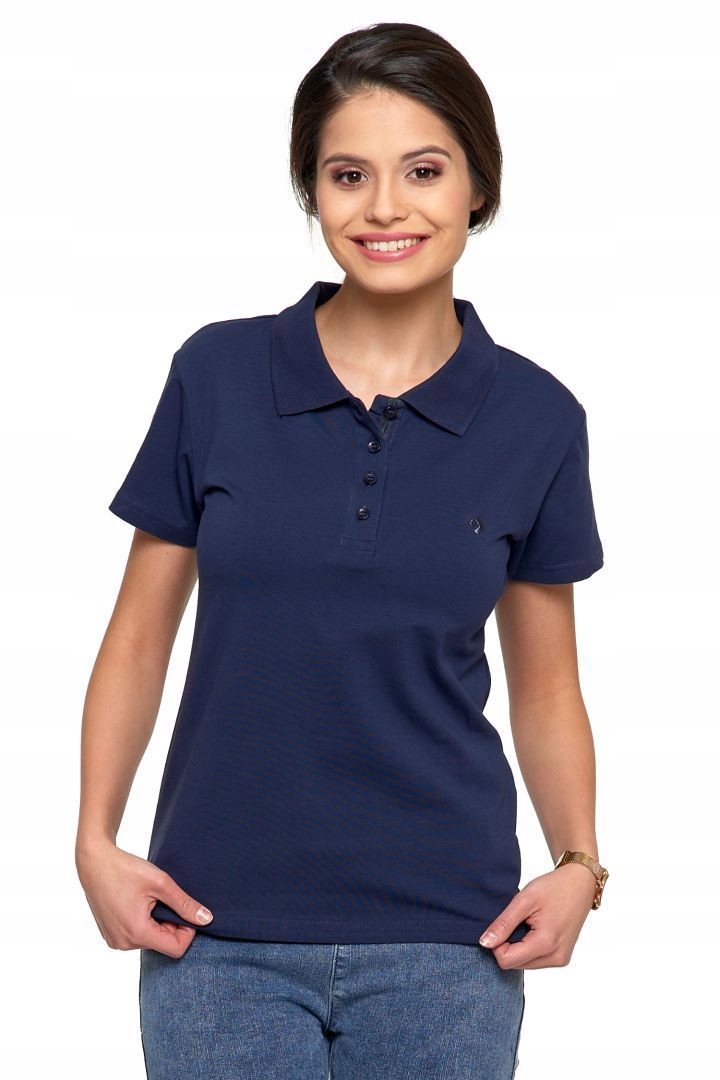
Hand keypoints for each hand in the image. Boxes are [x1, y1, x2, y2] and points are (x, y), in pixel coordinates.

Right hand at [75, 840, 213, 957]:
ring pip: (150, 940)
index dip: (188, 931)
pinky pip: (136, 936)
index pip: (176, 948)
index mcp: (137, 933)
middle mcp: (124, 943)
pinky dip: (144, 923)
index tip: (184, 909)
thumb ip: (185, 904)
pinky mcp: (110, 935)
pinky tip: (138, 903)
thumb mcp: (161, 883)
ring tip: (149, 899)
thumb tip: (207, 919)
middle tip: (165, 898)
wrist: (94, 862)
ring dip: (157, 923)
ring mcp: (115, 941)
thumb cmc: (126, 869)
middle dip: (171, 924)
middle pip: (163, 944)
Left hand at [478, 863, 596, 969]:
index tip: (503, 924)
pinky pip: (535, 960)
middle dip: (508, 945)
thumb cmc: (553, 887)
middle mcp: (556, 957)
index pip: (507, 961)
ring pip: (524, 964)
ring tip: (528, 923)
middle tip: (517, 920)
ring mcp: (561, 959)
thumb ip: (504, 923)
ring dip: (519, 946)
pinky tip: (535, 929)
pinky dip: (529, 947)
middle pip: (515, 964)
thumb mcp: (524, 900)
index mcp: (546, 944)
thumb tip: (484, 943)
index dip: (497, 944)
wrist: (580, 884)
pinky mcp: (562, 957)